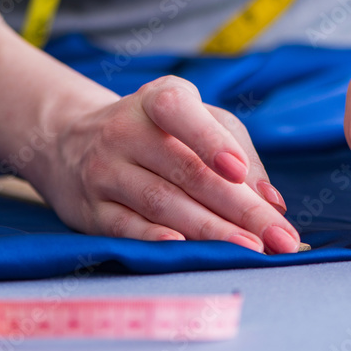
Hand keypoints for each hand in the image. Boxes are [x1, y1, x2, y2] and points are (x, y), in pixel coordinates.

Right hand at [32, 75, 300, 253]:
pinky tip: (186, 250)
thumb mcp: (196, 120)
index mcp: (158, 100)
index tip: (238, 171)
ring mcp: (104, 170)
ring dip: (210, 230)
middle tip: (278, 236)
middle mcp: (126, 130)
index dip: (210, 141)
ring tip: (249, 248)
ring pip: (161, 202)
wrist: (72, 142)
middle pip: (187, 172)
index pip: (180, 113)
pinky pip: (127, 226)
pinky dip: (156, 239)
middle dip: (238, 208)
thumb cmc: (157, 131)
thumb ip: (238, 150)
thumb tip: (272, 202)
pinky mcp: (91, 209)